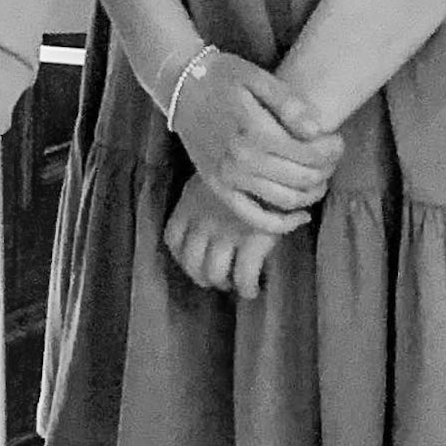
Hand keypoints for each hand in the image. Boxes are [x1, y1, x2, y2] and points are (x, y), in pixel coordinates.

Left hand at [162, 175, 282, 298]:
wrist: (272, 157)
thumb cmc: (244, 164)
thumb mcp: (213, 173)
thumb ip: (204, 196)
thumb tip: (206, 217)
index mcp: (190, 203)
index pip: (173, 239)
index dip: (182, 257)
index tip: (196, 261)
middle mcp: (203, 221)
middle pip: (191, 262)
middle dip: (203, 276)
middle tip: (218, 277)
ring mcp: (227, 232)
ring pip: (214, 273)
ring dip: (224, 283)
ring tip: (235, 283)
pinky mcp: (253, 241)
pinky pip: (243, 276)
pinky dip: (247, 287)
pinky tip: (253, 288)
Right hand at [168, 52, 342, 231]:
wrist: (180, 86)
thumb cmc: (222, 77)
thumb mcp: (257, 77)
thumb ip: (289, 102)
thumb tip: (317, 130)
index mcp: (254, 130)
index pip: (308, 153)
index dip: (331, 150)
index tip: (337, 140)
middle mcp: (241, 160)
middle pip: (302, 178)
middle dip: (326, 169)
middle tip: (332, 157)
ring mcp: (228, 178)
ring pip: (285, 200)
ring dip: (311, 193)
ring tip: (319, 176)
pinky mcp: (218, 189)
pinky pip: (254, 219)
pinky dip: (281, 224)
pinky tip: (300, 214)